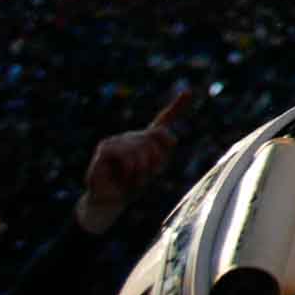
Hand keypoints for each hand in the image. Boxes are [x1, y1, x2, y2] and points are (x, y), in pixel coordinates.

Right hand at [81, 89, 189, 223]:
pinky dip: (129, 171)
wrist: (109, 203)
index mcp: (146, 140)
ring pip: (142, 149)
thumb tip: (172, 137)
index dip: (177, 106)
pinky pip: (126, 156)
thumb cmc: (131, 186)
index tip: (189, 92)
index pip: (163, 120)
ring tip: (131, 179)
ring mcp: (117, 139)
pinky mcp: (104, 148)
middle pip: (156, 137)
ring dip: (141, 171)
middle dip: (155, 161)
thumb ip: (162, 152)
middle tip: (144, 177)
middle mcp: (132, 136)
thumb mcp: (152, 169)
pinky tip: (120, 177)